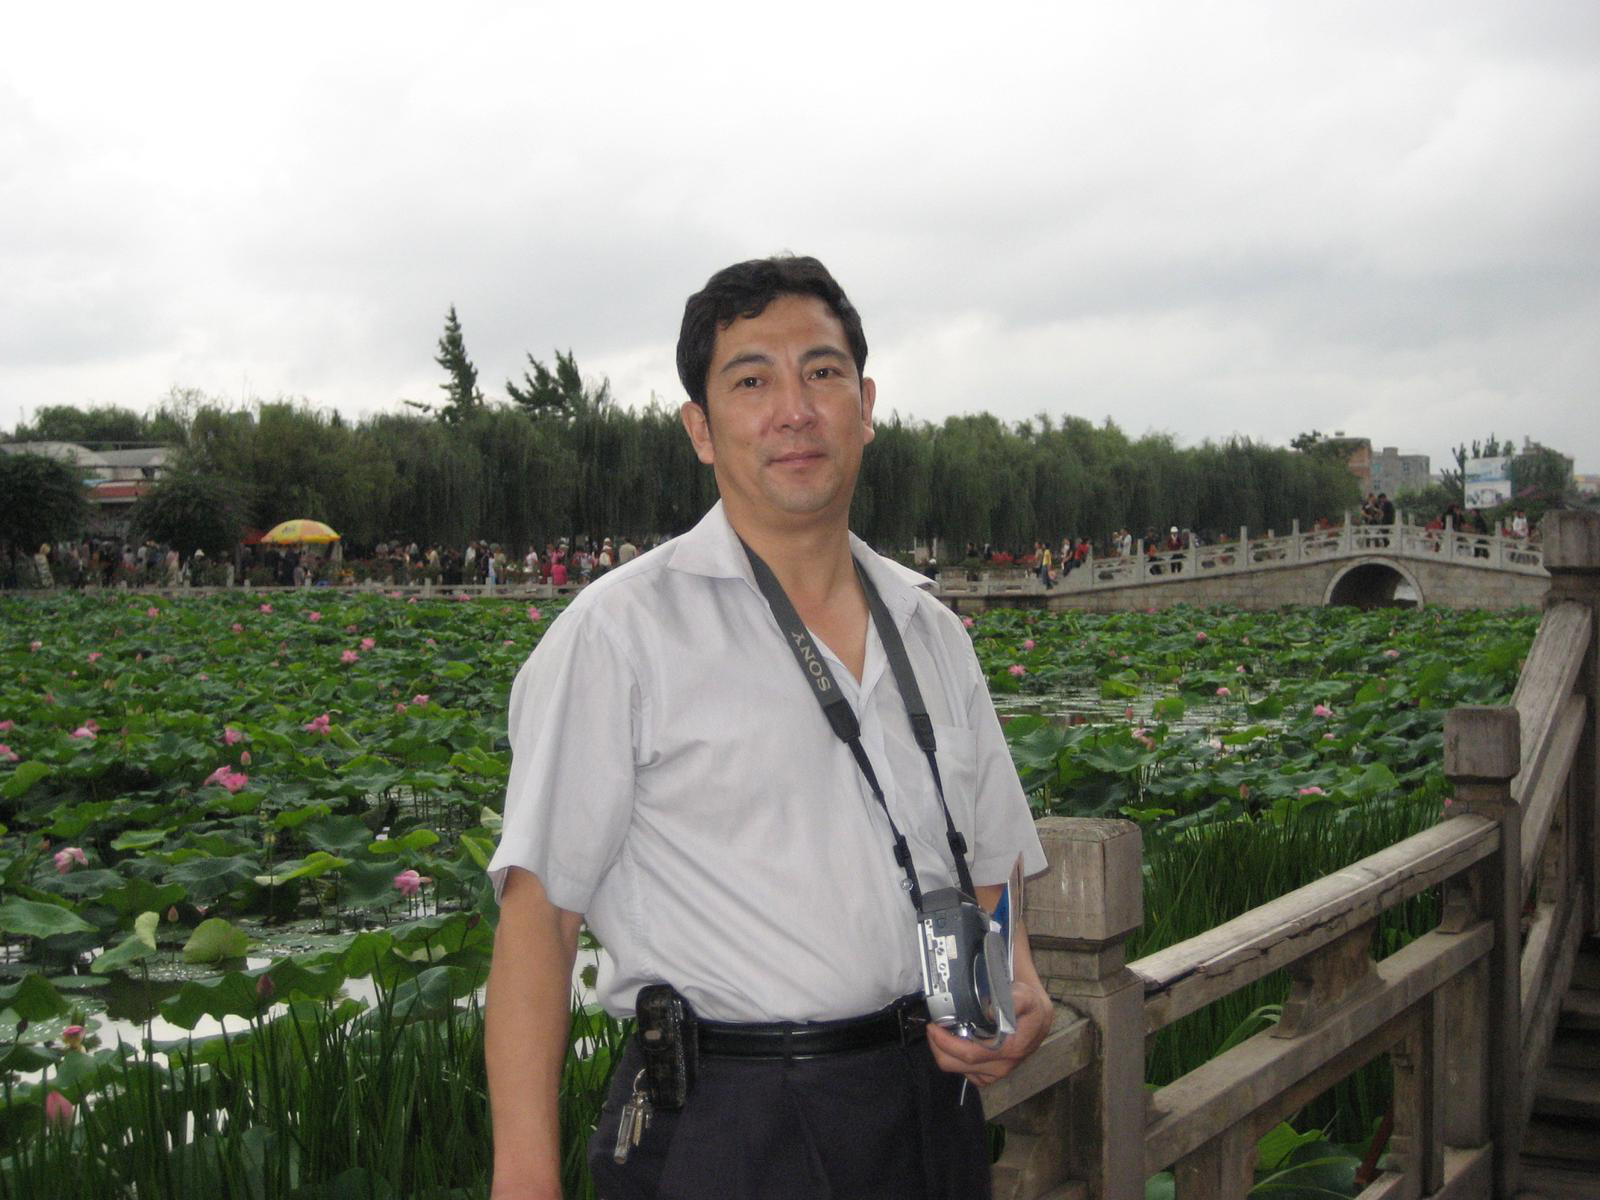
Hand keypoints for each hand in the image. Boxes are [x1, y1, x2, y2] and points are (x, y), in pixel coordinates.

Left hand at [925, 978, 1053, 1086]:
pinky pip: (967, 1074)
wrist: (1040, 1017)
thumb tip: (990, 1011)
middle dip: (938, 1047)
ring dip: (945, 1053)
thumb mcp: (1026, 997)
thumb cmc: (1030, 1006)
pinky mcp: (991, 1074)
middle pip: (956, 1065)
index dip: (945, 1042)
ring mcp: (996, 1073)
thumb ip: (1013, 1001)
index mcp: (1008, 1051)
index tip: (933, 1026)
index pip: (968, 1054)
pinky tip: (954, 1044)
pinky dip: (955, 1060)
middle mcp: (1001, 1067)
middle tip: (932, 1028)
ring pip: (959, 1070)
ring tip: (940, 1033)